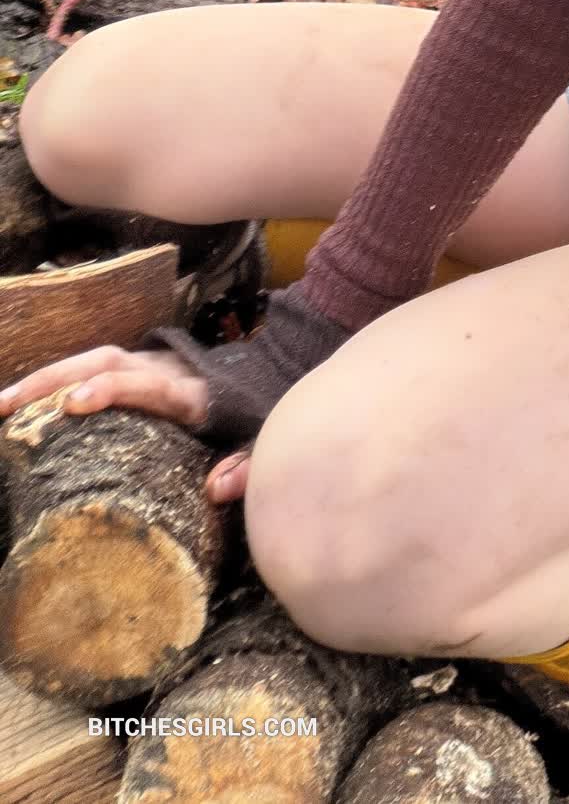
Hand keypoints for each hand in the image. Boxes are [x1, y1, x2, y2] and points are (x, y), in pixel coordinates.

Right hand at [0, 345, 249, 504]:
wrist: (262, 374)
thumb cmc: (251, 419)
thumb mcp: (256, 442)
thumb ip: (245, 465)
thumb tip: (216, 489)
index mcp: (191, 392)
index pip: (148, 385)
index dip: (111, 390)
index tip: (74, 404)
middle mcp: (164, 369)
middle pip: (107, 362)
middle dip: (54, 381)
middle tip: (6, 405)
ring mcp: (148, 363)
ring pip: (93, 359)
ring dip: (46, 379)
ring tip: (1, 405)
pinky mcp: (136, 366)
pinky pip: (92, 367)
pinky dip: (58, 382)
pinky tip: (23, 406)